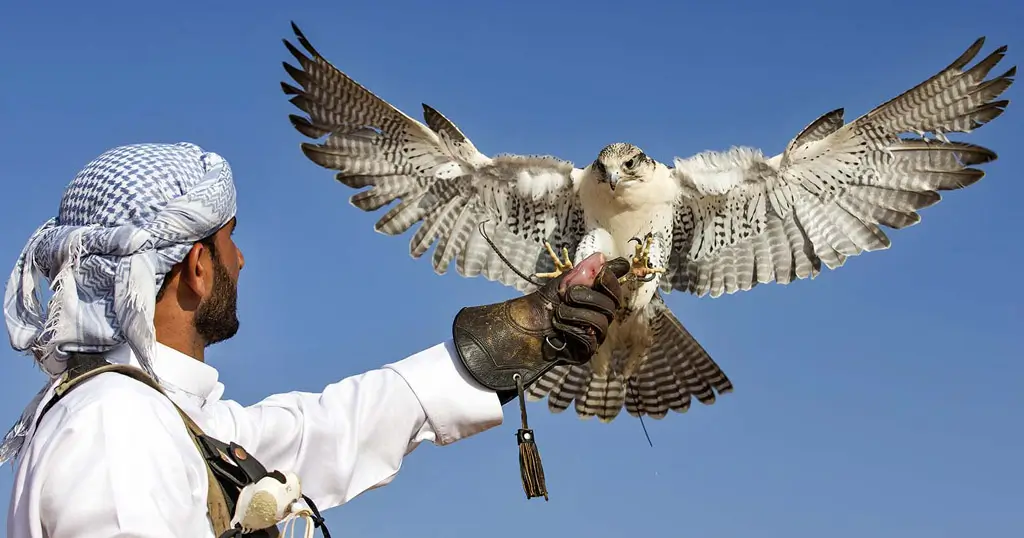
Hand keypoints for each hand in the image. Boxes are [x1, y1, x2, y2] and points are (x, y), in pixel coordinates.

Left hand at [451, 253, 629, 394]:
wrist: (525, 325)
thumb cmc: (545, 302)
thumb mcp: (563, 282)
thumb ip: (584, 270)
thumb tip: (601, 257)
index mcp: (600, 298)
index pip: (615, 288)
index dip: (610, 280)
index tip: (599, 275)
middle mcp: (602, 316)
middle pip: (610, 304)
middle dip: (586, 296)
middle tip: (565, 295)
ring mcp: (596, 335)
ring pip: (601, 322)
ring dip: (576, 313)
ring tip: (558, 312)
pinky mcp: (586, 351)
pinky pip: (590, 339)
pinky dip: (571, 329)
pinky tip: (558, 326)